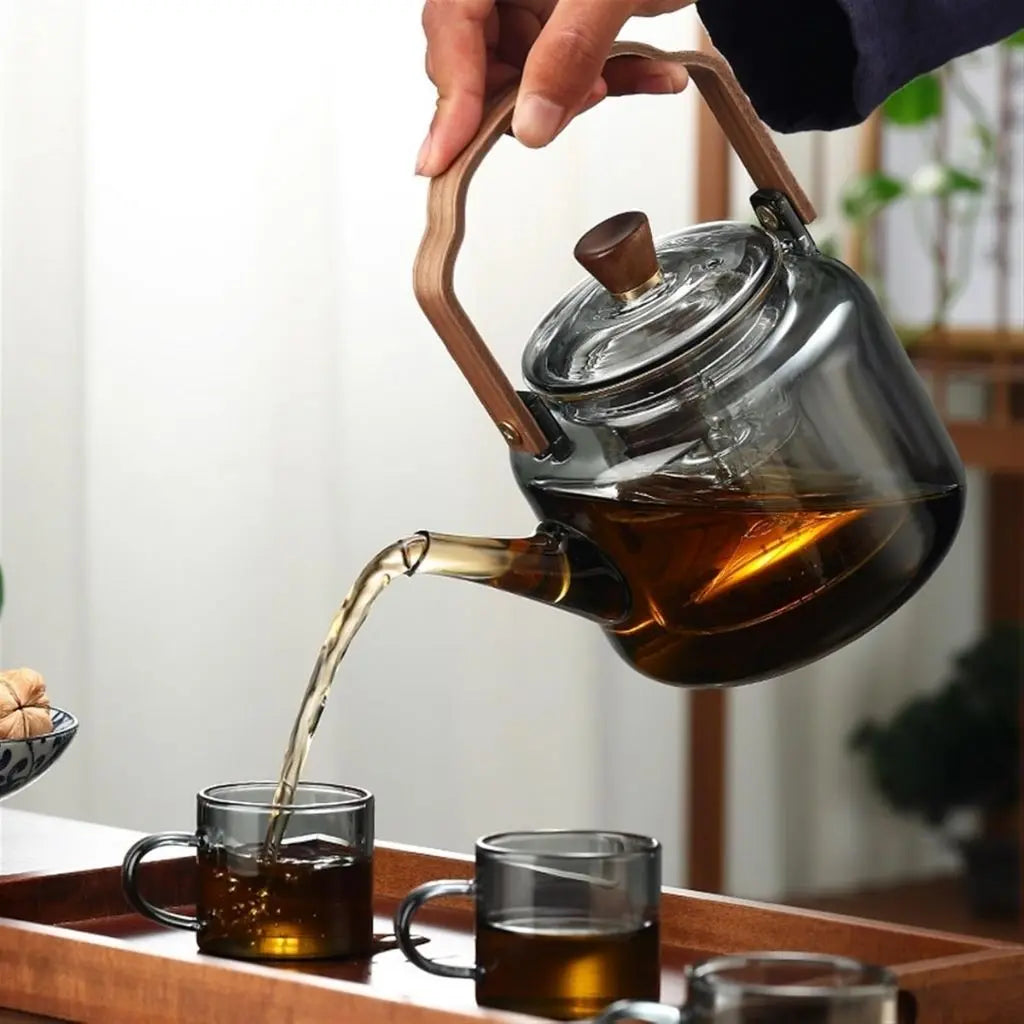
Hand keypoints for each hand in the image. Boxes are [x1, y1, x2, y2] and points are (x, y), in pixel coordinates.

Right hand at [417, 0, 695, 175]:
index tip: (443, 157)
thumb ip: (569, 51)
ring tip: (619, 82)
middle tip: (570, 107)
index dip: (450, 97)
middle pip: (481, 56)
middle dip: (526, 97)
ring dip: (578, 94)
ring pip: (530, 71)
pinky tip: (657, 76)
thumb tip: (530, 127)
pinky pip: (574, 63)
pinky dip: (614, 79)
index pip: (452, 25)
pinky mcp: (574, 12)